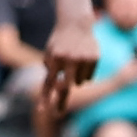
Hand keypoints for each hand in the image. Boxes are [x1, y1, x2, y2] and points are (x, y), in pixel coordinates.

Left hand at [36, 18, 99, 134]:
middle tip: (58, 112)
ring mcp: (83, 59)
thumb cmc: (59, 42)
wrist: (75, 24)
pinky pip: (88, 77)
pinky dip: (85, 74)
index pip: (48, 82)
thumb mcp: (50, 54)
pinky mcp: (94, 58)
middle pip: (65, 87)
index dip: (45, 98)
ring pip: (79, 83)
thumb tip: (56, 91)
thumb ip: (51, 71)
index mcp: (54, 58)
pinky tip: (83, 61)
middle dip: (61, 101)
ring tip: (74, 64)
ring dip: (75, 79)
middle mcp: (68, 59)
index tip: (42, 111)